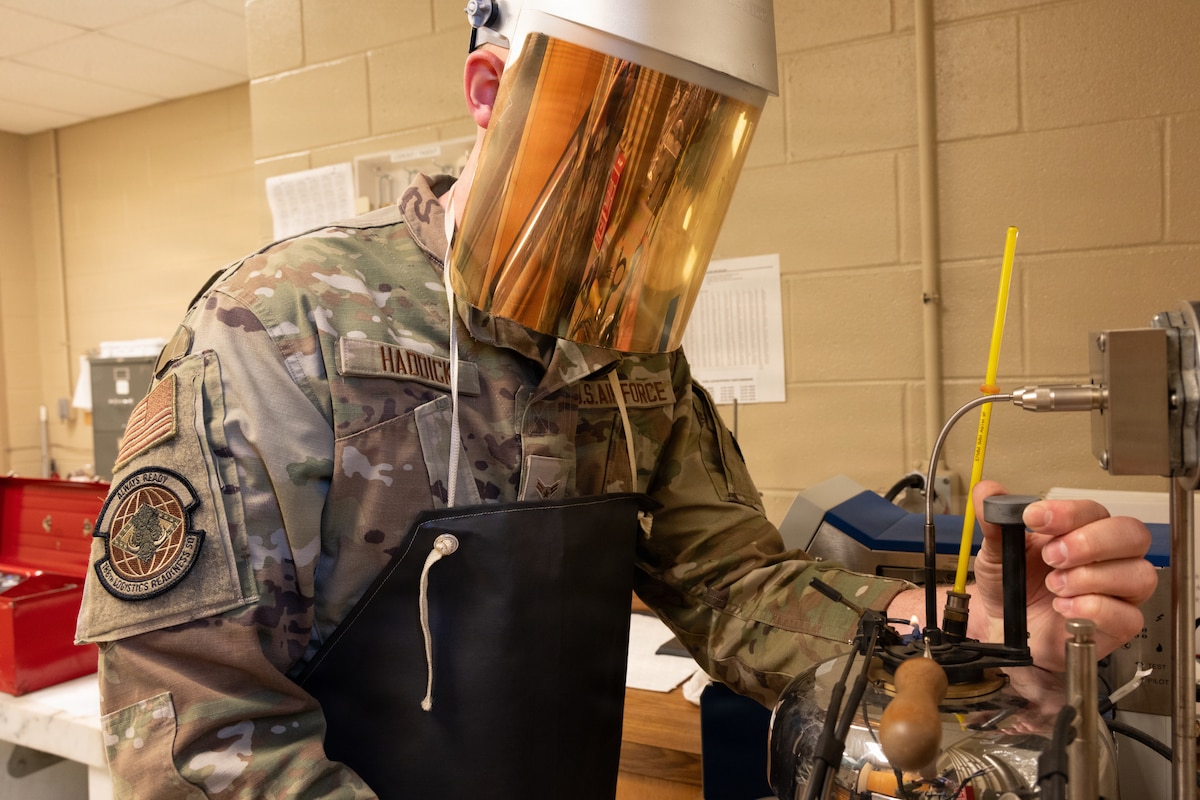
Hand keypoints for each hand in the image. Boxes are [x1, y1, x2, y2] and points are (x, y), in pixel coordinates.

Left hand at [967, 480, 1156, 670]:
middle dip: (1091, 541)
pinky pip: (1128, 616)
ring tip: (1055, 586)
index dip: (1068, 512)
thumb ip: (995, 521)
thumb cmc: (1011, 586)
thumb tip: (987, 491)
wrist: (1004, 628)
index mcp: (1080, 531)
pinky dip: (1095, 609)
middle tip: (1052, 555)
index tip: (1034, 518)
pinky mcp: (1117, 626)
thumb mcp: (996, 552)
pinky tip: (1064, 607)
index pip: (1095, 511)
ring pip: (1139, 574)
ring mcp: (1117, 592)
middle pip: (1133, 535)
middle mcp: (1107, 558)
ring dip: (1091, 577)